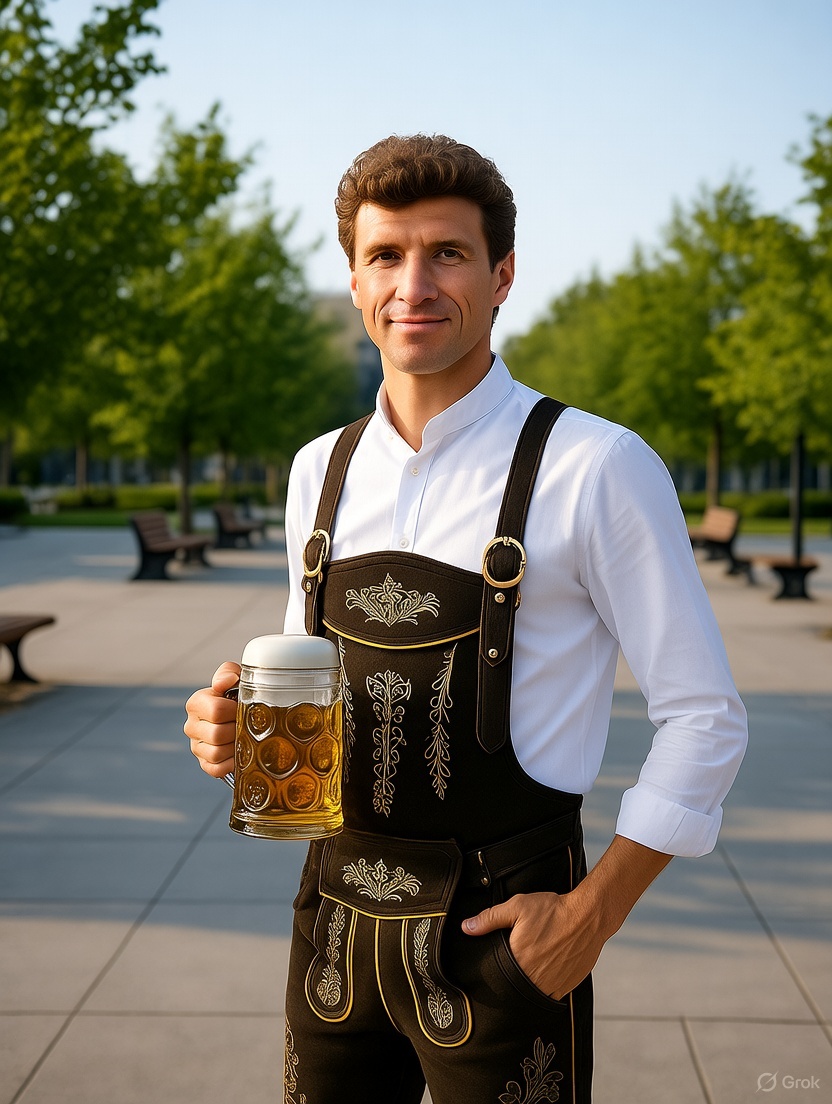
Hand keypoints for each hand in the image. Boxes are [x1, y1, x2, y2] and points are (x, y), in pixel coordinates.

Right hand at [183, 661, 240, 777]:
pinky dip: (231, 764)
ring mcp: (196, 747)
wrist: (243, 715)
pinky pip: (216, 769)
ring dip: (235, 747)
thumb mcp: (235, 678)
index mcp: (196, 703)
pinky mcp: (204, 764)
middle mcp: (191, 726)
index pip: (216, 711)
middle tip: (247, 725)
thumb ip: (228, 673)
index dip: (235, 711)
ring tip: (243, 737)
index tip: (244, 708)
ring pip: (216, 753)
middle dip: (237, 730)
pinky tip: (239, 753)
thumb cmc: (239, 695)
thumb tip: (225, 682)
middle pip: (217, 734)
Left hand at [462, 888, 604, 1000]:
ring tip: (530, 969)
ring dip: (527, 987)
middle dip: (510, 980)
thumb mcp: (517, 907)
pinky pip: (549, 996)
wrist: (588, 917)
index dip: (493, 974)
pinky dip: (544, 988)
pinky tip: (545, 973)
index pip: (497, 976)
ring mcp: (551, 985)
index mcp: (517, 960)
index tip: (493, 970)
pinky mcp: (566, 987)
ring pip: (531, 994)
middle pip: (513, 988)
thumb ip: (489, 919)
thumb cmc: (553, 910)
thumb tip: (466, 927)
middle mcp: (533, 977)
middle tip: (514, 966)